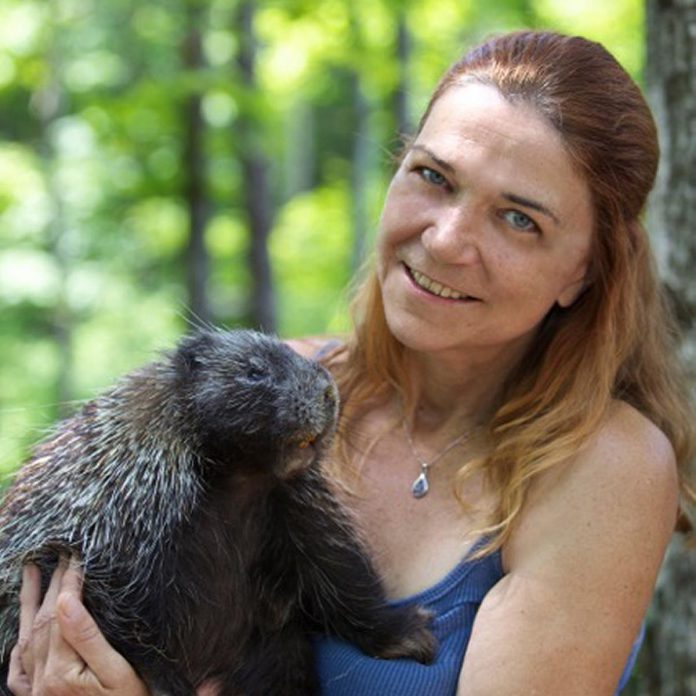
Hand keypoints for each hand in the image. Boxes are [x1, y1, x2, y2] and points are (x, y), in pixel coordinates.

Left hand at [7, 557, 147, 695]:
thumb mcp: (117, 672)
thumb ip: (87, 637)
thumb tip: (66, 600)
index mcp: (61, 671)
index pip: (61, 613)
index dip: (68, 582)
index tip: (76, 556)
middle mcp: (42, 680)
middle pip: (42, 620)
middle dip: (49, 584)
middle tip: (57, 555)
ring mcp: (36, 691)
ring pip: (26, 637)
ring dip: (28, 603)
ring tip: (30, 572)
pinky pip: (19, 669)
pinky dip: (18, 646)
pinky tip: (21, 633)